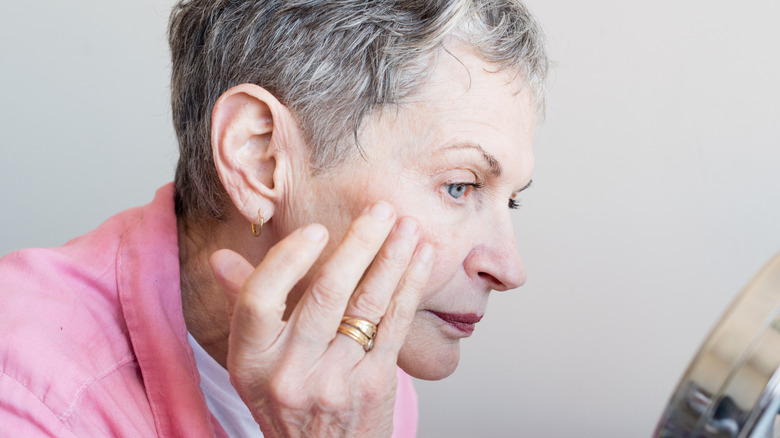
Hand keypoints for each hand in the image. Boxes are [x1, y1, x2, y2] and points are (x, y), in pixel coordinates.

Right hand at [209, 201, 433, 436]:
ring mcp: (336, 380)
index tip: (316, 229)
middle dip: (359, 244)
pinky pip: (395, 324)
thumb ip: (243, 305)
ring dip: (392, 257)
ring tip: (407, 225)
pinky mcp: (375, 385)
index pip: (259, 300)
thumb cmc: (287, 399)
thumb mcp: (254, 361)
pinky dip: (409, 286)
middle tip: (379, 209)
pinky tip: (419, 258)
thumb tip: (220, 257)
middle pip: (326, 294)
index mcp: (252, 360)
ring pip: (368, 303)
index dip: (287, 259)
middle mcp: (290, 372)